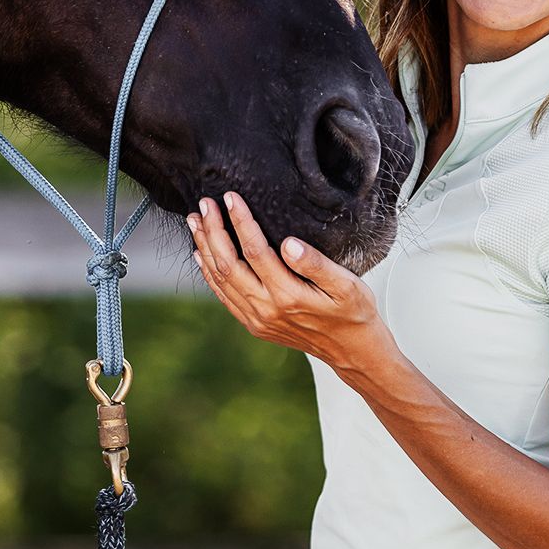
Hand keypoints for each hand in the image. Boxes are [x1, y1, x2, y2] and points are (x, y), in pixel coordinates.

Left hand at [186, 191, 394, 373]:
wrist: (352, 351)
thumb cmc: (353, 312)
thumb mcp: (347, 285)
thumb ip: (316, 264)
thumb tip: (288, 243)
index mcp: (289, 295)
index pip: (255, 251)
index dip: (240, 221)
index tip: (231, 197)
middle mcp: (267, 309)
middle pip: (228, 264)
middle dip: (213, 231)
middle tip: (204, 204)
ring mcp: (257, 319)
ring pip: (220, 280)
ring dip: (205, 248)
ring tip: (195, 222)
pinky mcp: (255, 325)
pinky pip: (224, 296)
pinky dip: (209, 273)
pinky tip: (201, 255)